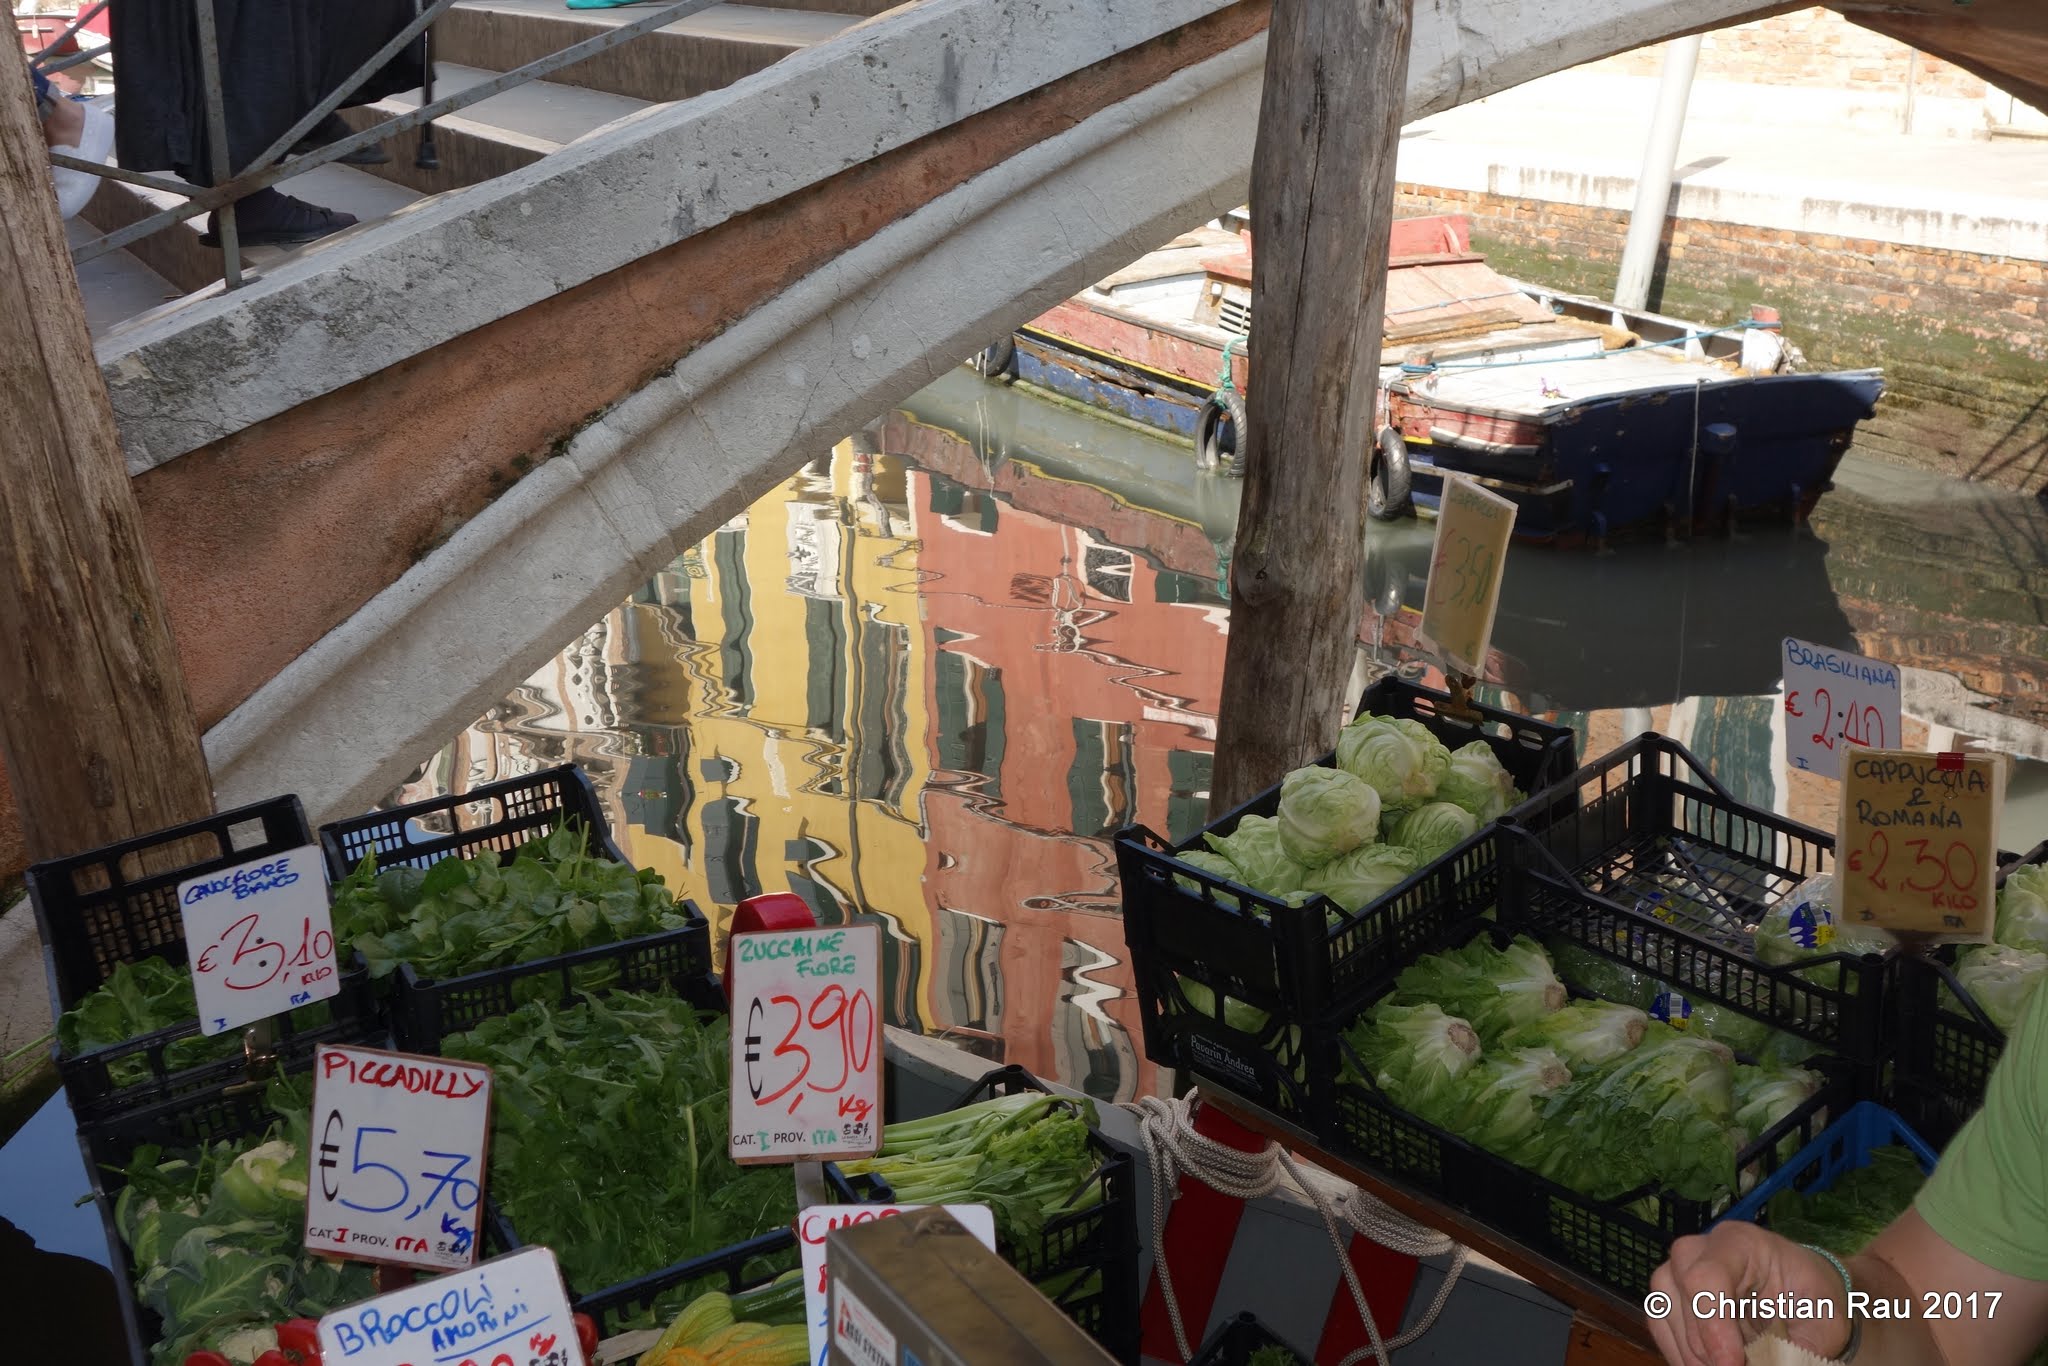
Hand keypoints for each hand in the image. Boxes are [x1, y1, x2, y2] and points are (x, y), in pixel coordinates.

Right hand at [1647, 1222, 1851, 1365]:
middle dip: (1711, 1349)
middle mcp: (1696, 1250)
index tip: (1733, 1364)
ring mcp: (1675, 1270)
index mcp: (1739, 1243)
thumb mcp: (1823, 1323)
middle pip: (1683, 1301)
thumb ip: (1801, 1350)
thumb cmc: (1814, 1298)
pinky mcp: (1666, 1295)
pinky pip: (1660, 1328)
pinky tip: (1711, 1363)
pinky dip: (1684, 1356)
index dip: (1713, 1326)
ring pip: (1665, 1317)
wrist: (1799, 1290)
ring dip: (1698, 1356)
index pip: (1706, 1278)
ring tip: (1737, 1363)